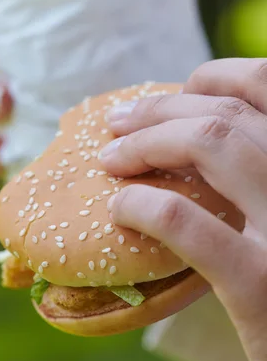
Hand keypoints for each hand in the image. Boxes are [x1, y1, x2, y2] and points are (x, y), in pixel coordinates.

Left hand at [100, 58, 266, 360]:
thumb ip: (263, 173)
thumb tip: (198, 135)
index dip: (217, 75)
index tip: (180, 90)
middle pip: (227, 113)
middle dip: (160, 109)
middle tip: (120, 120)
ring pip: (210, 143)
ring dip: (145, 143)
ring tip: (109, 156)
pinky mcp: (263, 285)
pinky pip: (186, 222)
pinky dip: (142, 205)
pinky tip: (120, 208)